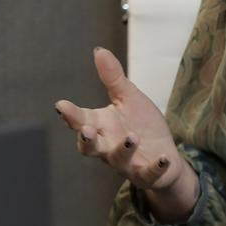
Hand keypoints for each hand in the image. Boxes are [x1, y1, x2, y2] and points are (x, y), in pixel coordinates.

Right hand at [55, 47, 198, 221]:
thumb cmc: (141, 125)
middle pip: (90, 147)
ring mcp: (127, 163)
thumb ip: (113, 79)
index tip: (61, 106)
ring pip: (118, 160)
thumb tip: (98, 50)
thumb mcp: (128, 98)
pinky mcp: (147, 174)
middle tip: (85, 130)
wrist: (164, 155)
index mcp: (101, 126)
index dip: (71, 116)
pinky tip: (163, 157)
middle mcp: (108, 147)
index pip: (81, 121)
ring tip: (133, 136)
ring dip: (124, 149)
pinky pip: (149, 174)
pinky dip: (156, 167)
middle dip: (86, 140)